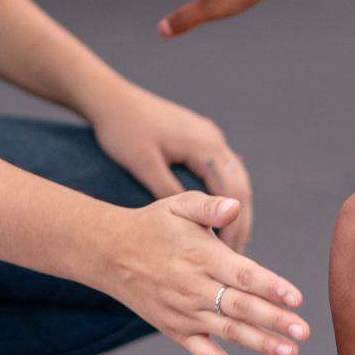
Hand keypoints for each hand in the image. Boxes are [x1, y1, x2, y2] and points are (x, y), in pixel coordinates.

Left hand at [81, 79, 256, 254]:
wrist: (111, 98)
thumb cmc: (123, 131)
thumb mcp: (143, 165)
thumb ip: (168, 190)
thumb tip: (193, 222)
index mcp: (204, 145)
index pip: (232, 191)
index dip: (235, 224)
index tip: (230, 254)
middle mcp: (213, 139)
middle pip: (240, 185)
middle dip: (242, 220)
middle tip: (236, 255)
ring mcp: (208, 135)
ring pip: (235, 177)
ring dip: (236, 208)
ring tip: (231, 240)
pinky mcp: (199, 136)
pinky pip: (222, 169)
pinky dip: (225, 194)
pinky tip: (218, 213)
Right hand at [102, 193, 308, 354]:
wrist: (110, 254)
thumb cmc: (153, 226)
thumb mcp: (178, 205)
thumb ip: (209, 206)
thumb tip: (234, 206)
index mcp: (202, 257)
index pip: (242, 275)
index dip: (270, 286)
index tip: (296, 298)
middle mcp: (194, 288)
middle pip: (241, 307)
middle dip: (275, 321)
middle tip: (304, 333)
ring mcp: (185, 313)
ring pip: (228, 331)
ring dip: (260, 344)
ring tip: (291, 353)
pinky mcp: (175, 330)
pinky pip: (201, 353)